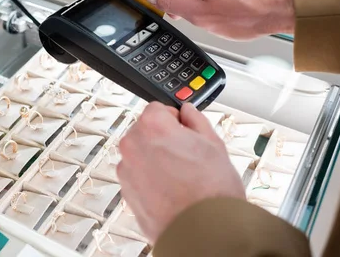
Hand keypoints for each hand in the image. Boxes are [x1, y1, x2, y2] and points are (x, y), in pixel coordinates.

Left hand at [117, 102, 244, 242]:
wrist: (203, 232)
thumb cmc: (211, 192)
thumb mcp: (213, 144)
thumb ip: (195, 119)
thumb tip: (188, 111)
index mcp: (152, 125)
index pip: (158, 108)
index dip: (175, 119)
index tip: (183, 129)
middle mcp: (132, 144)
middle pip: (146, 130)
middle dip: (163, 139)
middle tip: (186, 155)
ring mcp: (126, 169)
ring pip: (141, 153)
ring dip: (155, 159)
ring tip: (181, 176)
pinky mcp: (125, 190)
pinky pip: (137, 175)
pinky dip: (150, 178)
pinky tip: (171, 189)